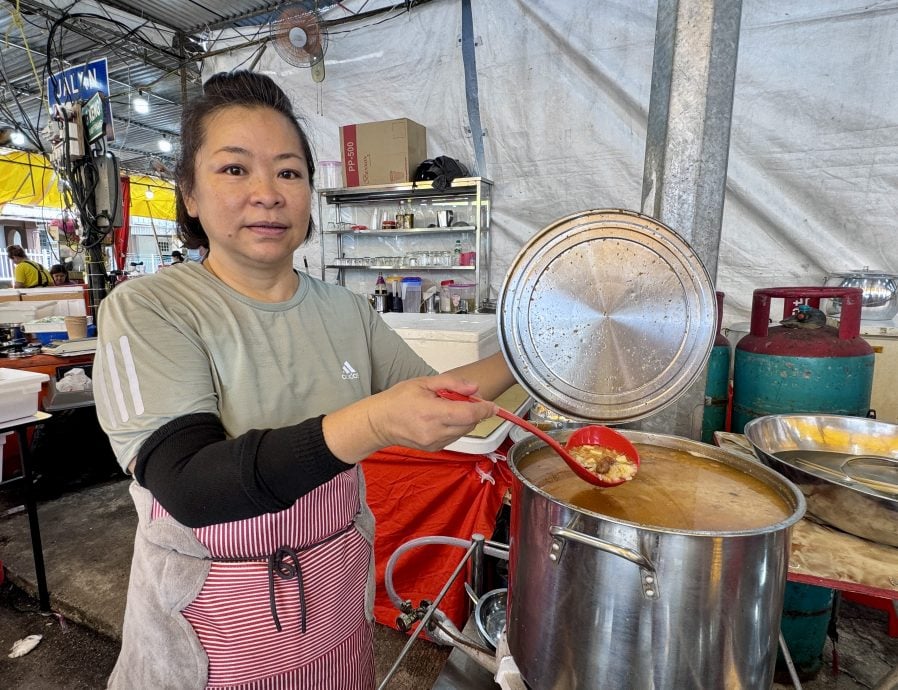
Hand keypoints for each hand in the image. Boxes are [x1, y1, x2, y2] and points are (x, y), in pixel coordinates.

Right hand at [371, 375, 498, 450]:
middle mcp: (435, 431)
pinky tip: (441, 419)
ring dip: (464, 420)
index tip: (493, 406)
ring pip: (464, 432)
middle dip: (473, 411)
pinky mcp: (434, 449)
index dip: (484, 409)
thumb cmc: (398, 399)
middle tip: (463, 399)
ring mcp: (435, 442)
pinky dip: (455, 427)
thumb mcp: (424, 382)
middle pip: (469, 423)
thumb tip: (474, 388)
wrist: (379, 422)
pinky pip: (454, 437)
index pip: (468, 413)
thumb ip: (452, 383)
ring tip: (447, 408)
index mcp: (432, 412)